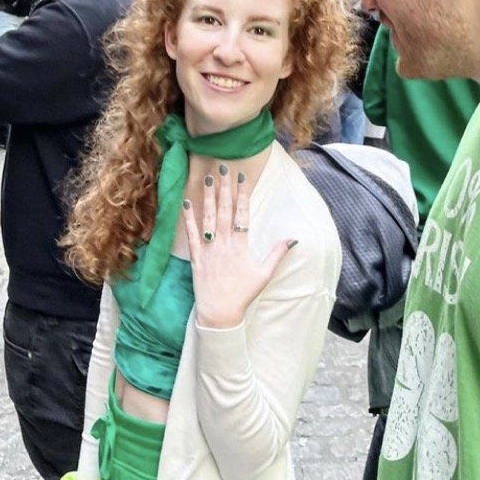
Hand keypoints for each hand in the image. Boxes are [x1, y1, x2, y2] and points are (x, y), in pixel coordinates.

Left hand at [182, 164, 295, 328]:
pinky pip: (191, 233)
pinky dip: (188, 218)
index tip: (242, 177)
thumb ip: (277, 254)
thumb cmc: (243, 293)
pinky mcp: (195, 256)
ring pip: (208, 217)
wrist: (219, 312)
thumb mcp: (264, 274)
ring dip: (207, 197)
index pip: (242, 213)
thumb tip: (293, 238)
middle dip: (224, 187)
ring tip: (206, 178)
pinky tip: (186, 202)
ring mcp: (208, 248)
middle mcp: (223, 243)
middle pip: (224, 209)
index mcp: (241, 245)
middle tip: (222, 167)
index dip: (242, 194)